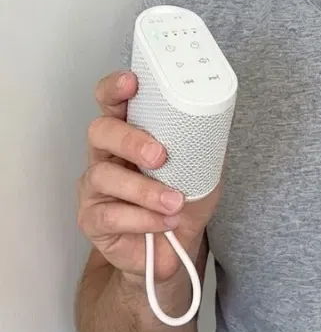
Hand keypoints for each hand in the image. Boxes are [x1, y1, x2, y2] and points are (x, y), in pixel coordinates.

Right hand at [77, 71, 221, 283]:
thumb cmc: (184, 198)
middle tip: (160, 155)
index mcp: (129, 131)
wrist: (177, 248)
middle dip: (131, 139)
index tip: (132, 82)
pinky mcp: (92, 219)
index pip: (112, 100)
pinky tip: (164, 221)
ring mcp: (95, 186)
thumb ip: (203, 140)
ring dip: (145, 190)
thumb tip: (218, 114)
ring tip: (175, 202)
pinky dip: (143, 218)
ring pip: (105, 175)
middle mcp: (106, 153)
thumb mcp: (202, 165)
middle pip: (100, 130)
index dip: (115, 87)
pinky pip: (110, 214)